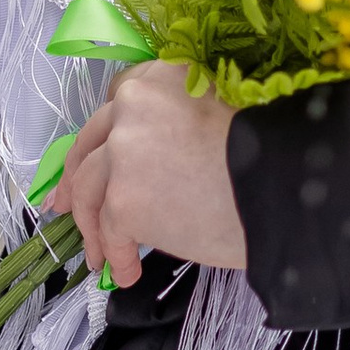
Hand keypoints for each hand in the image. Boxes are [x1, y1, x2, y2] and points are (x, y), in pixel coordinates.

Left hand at [49, 62, 248, 288]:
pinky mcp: (123, 199)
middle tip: (65, 206)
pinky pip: (111, 232)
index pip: (117, 102)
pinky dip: (116, 255)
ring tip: (100, 255)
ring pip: (89, 191)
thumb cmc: (269, 155)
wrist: (284, 188)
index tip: (95, 156)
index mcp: (160, 76)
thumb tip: (153, 164)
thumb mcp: (221, 111)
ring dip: (92, 226)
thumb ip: (178, 122)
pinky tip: (126, 272)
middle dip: (74, 180)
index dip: (105, 136)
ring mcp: (123, 152)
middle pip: (90, 145)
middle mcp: (132, 104)